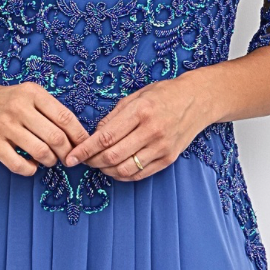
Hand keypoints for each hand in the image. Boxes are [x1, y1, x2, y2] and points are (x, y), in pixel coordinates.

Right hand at [0, 79, 88, 177]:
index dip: (79, 136)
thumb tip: (77, 136)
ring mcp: (4, 126)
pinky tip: (32, 165)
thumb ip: (50, 110)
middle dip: (68, 153)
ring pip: (41, 152)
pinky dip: (31, 169)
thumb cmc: (6, 101)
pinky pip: (18, 164)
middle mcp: (19, 108)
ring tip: (50, 159)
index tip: (84, 146)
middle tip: (69, 158)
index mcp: (32, 93)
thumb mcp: (29, 95)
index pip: (65, 117)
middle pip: (56, 137)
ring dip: (51, 161)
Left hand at [62, 74, 211, 180]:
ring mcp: (162, 147)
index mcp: (141, 111)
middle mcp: (152, 131)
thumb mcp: (136, 96)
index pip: (105, 137)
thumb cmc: (164, 94)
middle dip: (92, 161)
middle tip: (83, 160)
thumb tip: (94, 135)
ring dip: (106, 171)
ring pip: (125, 169)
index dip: (85, 150)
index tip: (71, 157)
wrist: (198, 100)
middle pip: (113, 156)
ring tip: (98, 164)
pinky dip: (123, 175)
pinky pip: (140, 174)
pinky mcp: (168, 159)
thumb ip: (114, 116)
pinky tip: (115, 169)